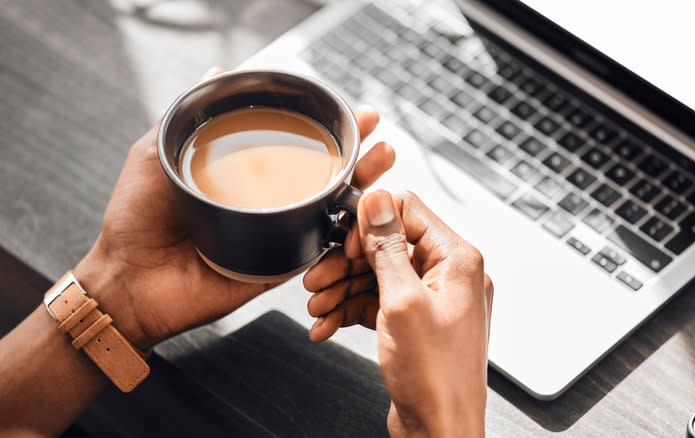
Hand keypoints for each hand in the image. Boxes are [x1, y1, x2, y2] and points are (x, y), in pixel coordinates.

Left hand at [74, 67, 395, 349]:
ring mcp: (276, 235)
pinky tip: (367, 216)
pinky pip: (321, 251)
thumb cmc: (135, 220)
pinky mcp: (279, 267)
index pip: (295, 146)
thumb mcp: (155, 155)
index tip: (354, 113)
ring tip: (382, 163)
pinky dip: (349, 235)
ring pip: (332, 210)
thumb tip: (216, 72)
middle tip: (379, 138)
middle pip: (324, 176)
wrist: (128, 279)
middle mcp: (266, 204)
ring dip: (366, 188)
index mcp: (244, 176)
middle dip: (359, 154)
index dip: (327, 127)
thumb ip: (184, 116)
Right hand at [303, 191, 492, 436]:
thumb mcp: (401, 301)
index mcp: (457, 259)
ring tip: (316, 306)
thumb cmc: (434, 376)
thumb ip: (387, 246)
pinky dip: (351, 310)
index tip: (346, 244)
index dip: (371, 224)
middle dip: (347, 263)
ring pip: (378, 275)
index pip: (408, 212)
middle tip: (317, 279)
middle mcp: (449, 275)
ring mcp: (433, 300)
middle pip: (388, 245)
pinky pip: (379, 301)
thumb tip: (378, 199)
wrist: (440, 430)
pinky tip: (327, 324)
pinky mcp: (416, 322)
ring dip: (342, 288)